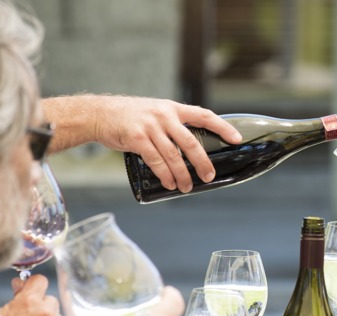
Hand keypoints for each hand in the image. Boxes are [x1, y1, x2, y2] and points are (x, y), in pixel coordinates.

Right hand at [42, 95, 241, 192]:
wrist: (99, 114)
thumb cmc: (129, 116)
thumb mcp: (155, 112)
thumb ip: (172, 125)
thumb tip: (190, 148)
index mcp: (173, 108)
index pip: (204, 116)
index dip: (223, 127)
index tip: (237, 139)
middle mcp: (164, 116)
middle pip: (191, 142)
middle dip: (202, 162)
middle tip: (209, 176)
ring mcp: (151, 126)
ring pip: (174, 155)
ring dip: (182, 174)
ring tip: (187, 186)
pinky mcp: (137, 138)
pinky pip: (156, 160)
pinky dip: (165, 174)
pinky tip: (170, 183)